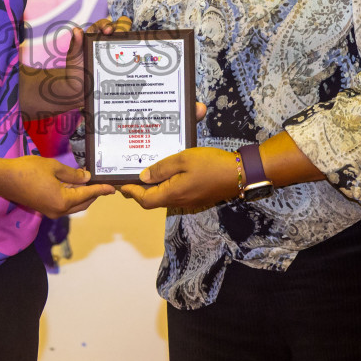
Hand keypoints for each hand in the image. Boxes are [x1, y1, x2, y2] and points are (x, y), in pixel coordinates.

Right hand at [0, 155, 114, 217]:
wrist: (2, 178)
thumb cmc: (27, 170)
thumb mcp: (53, 167)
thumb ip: (73, 174)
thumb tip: (86, 178)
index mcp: (63, 201)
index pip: (87, 195)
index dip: (100, 190)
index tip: (112, 188)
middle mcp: (58, 211)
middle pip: (82, 204)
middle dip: (93, 194)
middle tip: (102, 184)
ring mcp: (50, 211)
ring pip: (73, 206)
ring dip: (82, 196)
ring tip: (89, 183)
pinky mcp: (43, 208)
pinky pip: (63, 205)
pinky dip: (71, 197)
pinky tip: (72, 186)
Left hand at [63, 15, 132, 77]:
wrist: (81, 92)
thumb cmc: (75, 72)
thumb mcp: (73, 58)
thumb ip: (75, 44)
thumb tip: (76, 29)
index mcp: (94, 37)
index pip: (103, 24)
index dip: (106, 24)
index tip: (107, 31)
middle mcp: (107, 42)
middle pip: (119, 28)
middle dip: (122, 27)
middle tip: (119, 34)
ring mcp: (116, 52)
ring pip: (127, 39)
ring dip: (130, 37)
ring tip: (129, 43)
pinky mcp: (122, 63)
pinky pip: (131, 56)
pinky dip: (135, 53)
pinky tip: (135, 56)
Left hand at [120, 146, 237, 210]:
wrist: (241, 174)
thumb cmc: (212, 164)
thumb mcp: (183, 160)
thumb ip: (162, 168)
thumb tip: (143, 177)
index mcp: (173, 194)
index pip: (145, 199)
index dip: (131, 192)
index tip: (120, 185)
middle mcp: (179, 201)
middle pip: (153, 200)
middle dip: (139, 191)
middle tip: (128, 178)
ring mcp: (189, 201)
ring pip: (164, 197)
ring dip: (152, 189)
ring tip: (144, 173)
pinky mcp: (197, 197)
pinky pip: (175, 194)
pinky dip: (165, 186)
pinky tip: (165, 174)